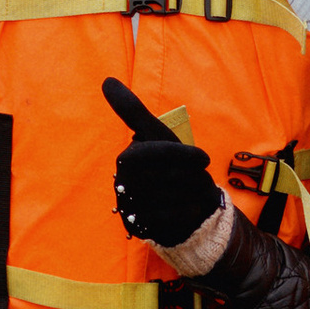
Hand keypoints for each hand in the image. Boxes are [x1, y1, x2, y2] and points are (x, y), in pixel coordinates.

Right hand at [103, 77, 222, 249]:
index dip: (182, 155)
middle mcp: (122, 184)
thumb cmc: (173, 168)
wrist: (184, 207)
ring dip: (190, 195)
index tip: (203, 159)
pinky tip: (184, 211)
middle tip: (193, 180)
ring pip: (170, 198)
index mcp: (126, 160)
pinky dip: (185, 212)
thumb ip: (132, 110)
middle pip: (167, 177)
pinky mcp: (140, 228)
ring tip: (188, 194)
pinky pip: (172, 217)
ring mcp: (130, 208)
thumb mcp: (157, 135)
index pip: (155, 153)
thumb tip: (106, 80)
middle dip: (189, 177)